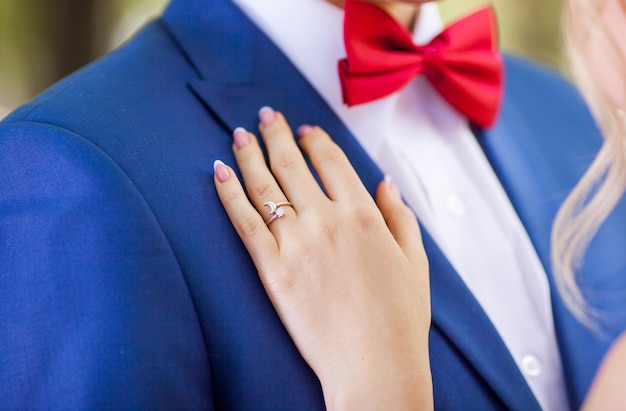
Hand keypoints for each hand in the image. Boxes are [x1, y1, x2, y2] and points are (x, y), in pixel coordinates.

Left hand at [213, 107, 431, 410]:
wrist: (373, 365)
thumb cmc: (400, 317)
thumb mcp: (415, 261)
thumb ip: (400, 215)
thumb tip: (384, 181)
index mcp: (363, 214)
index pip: (331, 161)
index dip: (315, 139)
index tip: (304, 129)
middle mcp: (326, 219)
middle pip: (292, 163)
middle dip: (276, 134)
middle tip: (265, 116)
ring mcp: (295, 242)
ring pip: (264, 185)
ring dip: (249, 154)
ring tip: (239, 134)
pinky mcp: (271, 269)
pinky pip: (244, 221)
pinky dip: (228, 193)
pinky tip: (218, 171)